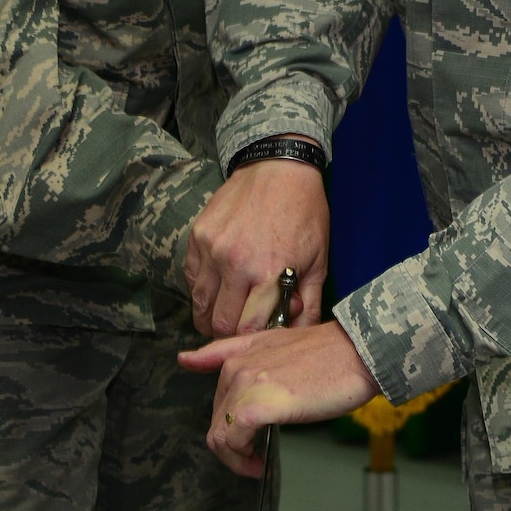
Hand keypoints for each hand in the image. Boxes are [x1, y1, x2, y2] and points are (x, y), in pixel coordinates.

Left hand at [179, 321, 377, 476]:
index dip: (227, 424)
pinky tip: (261, 465)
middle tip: (256, 459)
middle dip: (234, 446)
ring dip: (236, 458)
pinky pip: (233, 442)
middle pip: (218, 420)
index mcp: (241, 354)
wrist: (358, 353)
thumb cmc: (331, 354)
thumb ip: (235, 353)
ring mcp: (245, 387)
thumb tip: (189, 360)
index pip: (218, 398)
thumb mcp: (278, 345)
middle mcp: (237, 368)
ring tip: (258, 465)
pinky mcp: (257, 407)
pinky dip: (243, 460)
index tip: (242, 440)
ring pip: (220, 435)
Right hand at [185, 156, 327, 336]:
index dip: (252, 341)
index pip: (249, 330)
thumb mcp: (318, 261)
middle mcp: (235, 264)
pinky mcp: (197, 237)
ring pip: (200, 305)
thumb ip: (307, 303)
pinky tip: (217, 290)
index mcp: (269, 273)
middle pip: (220, 324)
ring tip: (224, 317)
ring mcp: (212, 250)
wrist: (278, 168)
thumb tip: (297, 335)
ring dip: (210, 318)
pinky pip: (192, 280)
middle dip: (229, 334)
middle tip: (240, 330)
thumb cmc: (304, 214)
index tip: (258, 339)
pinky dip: (202, 292)